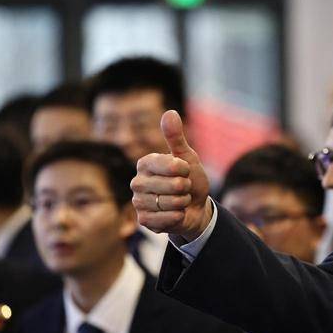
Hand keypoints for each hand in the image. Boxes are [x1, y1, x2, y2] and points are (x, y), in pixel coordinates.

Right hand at [131, 110, 211, 241]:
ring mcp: (138, 202)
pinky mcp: (143, 220)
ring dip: (183, 203)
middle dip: (186, 188)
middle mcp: (137, 181)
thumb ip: (176, 137)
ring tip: (180, 200)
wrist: (195, 208)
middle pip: (173, 185)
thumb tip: (169, 112)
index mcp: (145, 163)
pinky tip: (176, 214)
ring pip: (170, 203)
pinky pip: (166, 219)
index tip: (185, 170)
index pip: (170, 164)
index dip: (184, 169)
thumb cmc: (190, 179)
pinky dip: (177, 216)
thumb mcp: (187, 157)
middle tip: (183, 188)